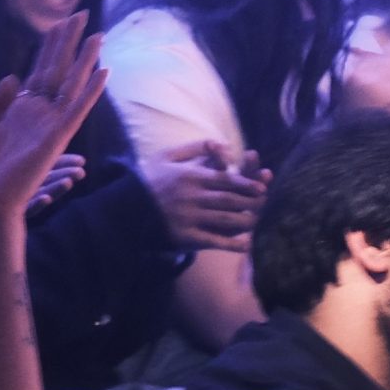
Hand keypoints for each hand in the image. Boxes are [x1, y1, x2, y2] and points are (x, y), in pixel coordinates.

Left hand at [0, 12, 108, 218]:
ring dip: (85, 60)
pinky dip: (90, 91)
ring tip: (98, 35)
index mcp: (22, 110)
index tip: (61, 21)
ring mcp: (50, 125)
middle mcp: (40, 114)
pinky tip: (103, 72)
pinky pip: (77, 109)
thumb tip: (13, 75)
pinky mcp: (56, 139)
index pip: (41, 70)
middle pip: (59, 69)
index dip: (51, 45)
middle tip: (84, 14)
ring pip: (72, 85)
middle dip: (70, 41)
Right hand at [140, 140, 267, 251]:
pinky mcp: (185, 237)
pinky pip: (213, 241)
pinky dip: (231, 244)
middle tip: (265, 203)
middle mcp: (192, 197)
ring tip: (257, 221)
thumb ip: (195, 149)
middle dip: (251, 202)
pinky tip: (246, 245)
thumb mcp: (167, 157)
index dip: (246, 184)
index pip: (225, 179)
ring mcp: (189, 218)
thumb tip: (225, 144)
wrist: (123, 209)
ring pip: (226, 220)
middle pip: (230, 199)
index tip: (262, 187)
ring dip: (246, 221)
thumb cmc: (148, 180)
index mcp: (190, 176)